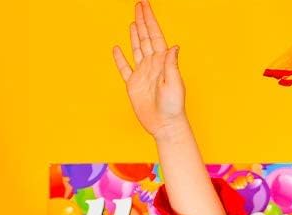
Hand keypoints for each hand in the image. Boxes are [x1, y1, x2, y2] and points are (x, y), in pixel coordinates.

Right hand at [112, 1, 185, 138]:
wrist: (165, 126)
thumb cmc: (173, 107)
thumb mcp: (174, 83)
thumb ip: (172, 64)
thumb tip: (173, 46)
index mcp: (163, 62)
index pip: (155, 35)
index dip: (149, 19)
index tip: (145, 5)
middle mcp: (152, 65)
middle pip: (145, 38)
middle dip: (142, 21)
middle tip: (139, 5)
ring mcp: (142, 74)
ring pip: (136, 49)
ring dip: (134, 35)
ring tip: (133, 22)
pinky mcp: (133, 85)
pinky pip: (125, 68)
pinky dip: (120, 58)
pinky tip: (117, 49)